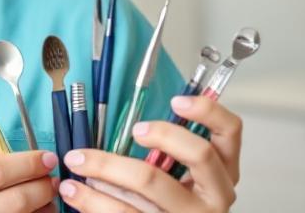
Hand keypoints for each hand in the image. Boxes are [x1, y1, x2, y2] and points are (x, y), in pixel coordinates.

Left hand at [58, 96, 242, 211]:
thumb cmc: (167, 203)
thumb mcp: (178, 175)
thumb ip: (167, 149)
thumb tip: (129, 120)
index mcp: (222, 171)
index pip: (230, 132)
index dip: (208, 111)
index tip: (176, 100)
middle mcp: (215, 196)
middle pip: (197, 154)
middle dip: (161, 134)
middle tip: (133, 130)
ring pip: (149, 185)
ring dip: (105, 168)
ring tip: (76, 160)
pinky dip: (92, 200)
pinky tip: (74, 191)